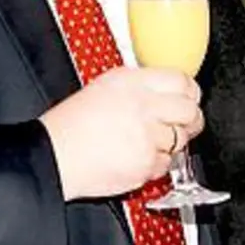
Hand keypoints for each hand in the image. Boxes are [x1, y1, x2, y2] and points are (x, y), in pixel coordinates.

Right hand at [41, 66, 202, 200]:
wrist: (54, 155)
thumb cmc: (70, 125)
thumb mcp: (103, 88)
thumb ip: (139, 87)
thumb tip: (164, 91)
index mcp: (132, 82)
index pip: (182, 80)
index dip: (190, 92)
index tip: (189, 98)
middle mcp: (144, 105)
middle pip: (190, 110)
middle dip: (190, 119)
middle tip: (183, 124)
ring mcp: (148, 136)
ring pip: (180, 139)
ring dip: (171, 143)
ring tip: (148, 142)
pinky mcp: (146, 163)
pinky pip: (166, 164)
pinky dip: (156, 163)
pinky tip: (136, 157)